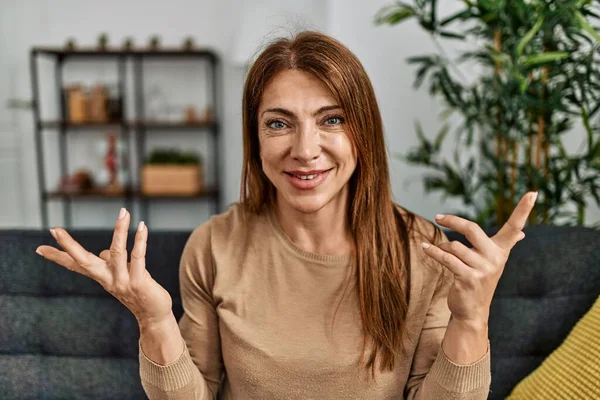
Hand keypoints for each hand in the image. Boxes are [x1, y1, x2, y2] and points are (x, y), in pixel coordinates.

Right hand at [35, 208, 172, 326]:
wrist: (153, 317)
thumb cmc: (138, 293)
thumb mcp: (120, 278)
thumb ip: (110, 264)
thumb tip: (103, 252)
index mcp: (101, 277)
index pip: (75, 266)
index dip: (58, 257)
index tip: (40, 248)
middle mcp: (108, 280)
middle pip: (84, 261)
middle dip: (69, 246)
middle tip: (55, 230)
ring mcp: (123, 281)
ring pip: (117, 251)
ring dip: (120, 230)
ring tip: (124, 212)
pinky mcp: (139, 282)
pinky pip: (138, 257)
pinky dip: (140, 240)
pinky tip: (142, 226)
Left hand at [421, 191, 536, 324]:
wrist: (472, 311)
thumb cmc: (480, 281)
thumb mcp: (494, 262)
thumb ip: (506, 245)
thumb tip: (522, 233)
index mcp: (501, 250)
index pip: (514, 227)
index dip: (524, 210)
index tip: (533, 192)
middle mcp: (495, 258)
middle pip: (472, 229)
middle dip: (453, 221)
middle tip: (438, 217)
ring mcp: (482, 269)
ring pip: (454, 246)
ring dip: (441, 247)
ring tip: (435, 250)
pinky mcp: (468, 279)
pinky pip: (446, 259)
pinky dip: (433, 251)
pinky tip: (425, 247)